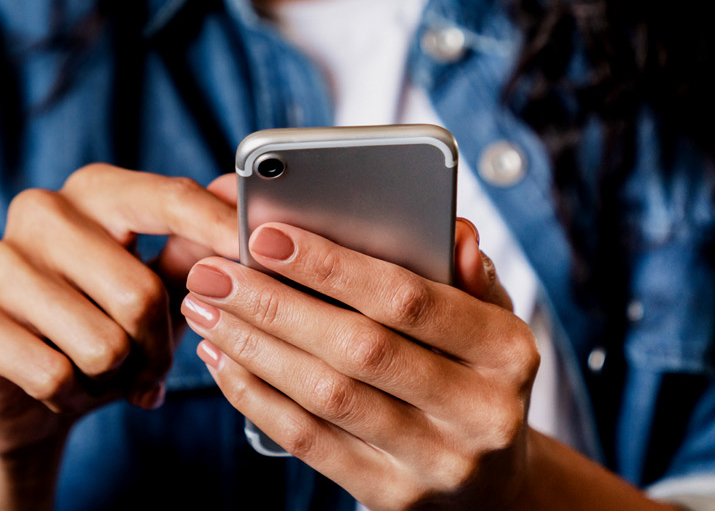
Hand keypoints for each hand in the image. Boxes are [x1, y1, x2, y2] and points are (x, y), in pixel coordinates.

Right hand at [0, 166, 237, 462]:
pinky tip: (59, 386)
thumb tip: (240, 197)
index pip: (168, 198)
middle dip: (157, 348)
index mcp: (95, 190)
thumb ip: (197, 247)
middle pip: (140, 292)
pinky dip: (70, 396)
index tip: (257, 251)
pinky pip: (52, 374)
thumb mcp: (158, 287)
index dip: (217, 229)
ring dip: (113, 376)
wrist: (20, 394)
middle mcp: (41, 210)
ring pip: (101, 343)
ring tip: (98, 371)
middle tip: (149, 367)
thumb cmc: (102, 327)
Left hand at [181, 219, 539, 509]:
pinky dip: (257, 397)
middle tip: (214, 274)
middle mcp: (480, 412)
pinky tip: (224, 360)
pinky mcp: (390, 496)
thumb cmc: (476, 376)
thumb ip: (466, 273)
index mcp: (508, 352)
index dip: (333, 267)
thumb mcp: (492, 321)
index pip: (411, 299)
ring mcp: (435, 462)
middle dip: (275, 305)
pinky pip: (310, 442)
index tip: (267, 236)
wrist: (494, 486)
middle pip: (359, 349)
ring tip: (206, 310)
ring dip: (254, 348)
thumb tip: (452, 230)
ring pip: (327, 397)